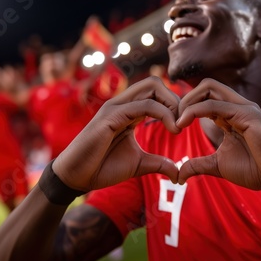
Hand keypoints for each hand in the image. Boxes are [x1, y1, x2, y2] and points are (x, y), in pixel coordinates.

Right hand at [53, 76, 180, 190]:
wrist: (77, 178)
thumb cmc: (103, 168)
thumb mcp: (139, 164)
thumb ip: (159, 163)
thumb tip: (179, 174)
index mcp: (129, 111)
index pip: (156, 92)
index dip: (174, 105)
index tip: (183, 126)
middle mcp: (122, 104)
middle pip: (155, 83)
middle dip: (175, 99)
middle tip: (183, 123)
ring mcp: (115, 107)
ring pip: (151, 86)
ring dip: (172, 104)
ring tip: (178, 127)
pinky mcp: (111, 116)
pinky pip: (144, 105)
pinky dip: (164, 114)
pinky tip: (172, 130)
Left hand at [176, 79, 260, 199]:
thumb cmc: (255, 170)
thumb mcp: (218, 165)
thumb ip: (198, 165)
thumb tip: (178, 174)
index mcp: (230, 115)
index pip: (205, 96)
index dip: (186, 106)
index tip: (173, 125)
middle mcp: (237, 106)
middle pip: (206, 85)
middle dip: (184, 98)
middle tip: (172, 120)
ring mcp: (244, 108)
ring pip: (209, 88)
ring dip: (187, 102)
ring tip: (177, 122)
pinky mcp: (248, 115)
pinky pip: (215, 104)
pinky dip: (194, 110)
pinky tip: (182, 124)